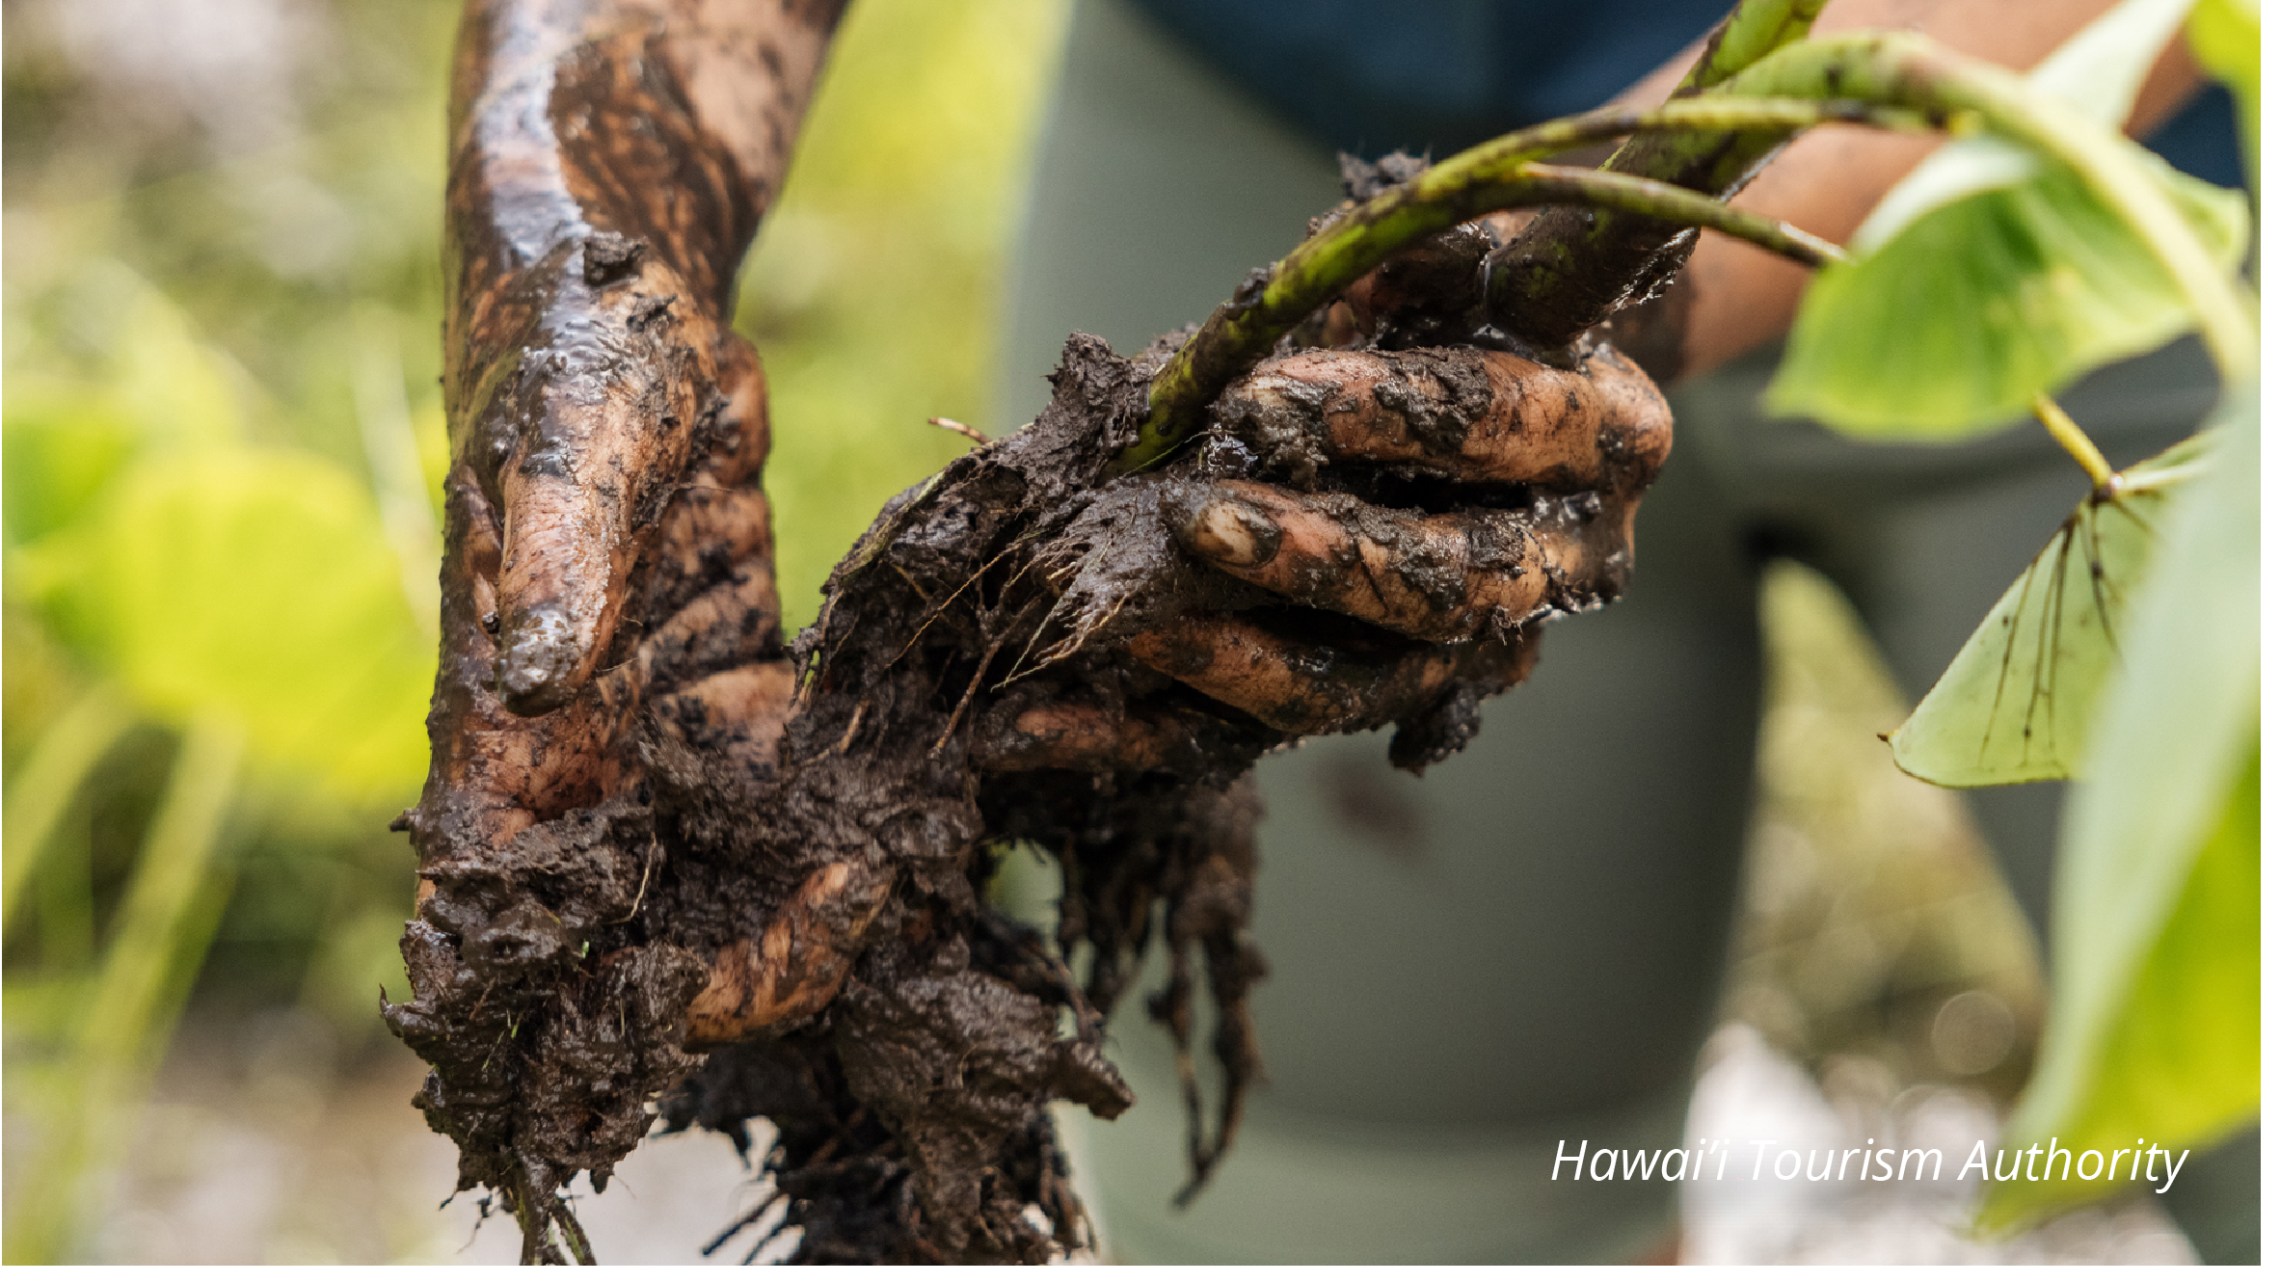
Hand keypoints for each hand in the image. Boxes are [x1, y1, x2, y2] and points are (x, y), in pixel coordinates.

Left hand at [980, 230, 1670, 777]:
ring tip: (1123, 626)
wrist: (1534, 392)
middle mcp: (1566, 560)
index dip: (1382, 412)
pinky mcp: (1390, 699)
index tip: (1263, 394)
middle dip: (1316, 559)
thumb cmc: (1483, 297)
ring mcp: (1485, 648)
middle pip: (1446, 585)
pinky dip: (1151, 733)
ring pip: (1364, 686)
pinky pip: (1269, 731)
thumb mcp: (1462, 248)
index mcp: (1604, 431)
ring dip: (1235, 663)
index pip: (1495, 427)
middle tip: (1192, 519)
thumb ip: (1402, 259)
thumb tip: (1306, 289)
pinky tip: (1043, 729)